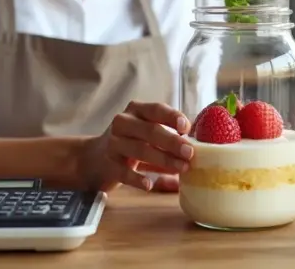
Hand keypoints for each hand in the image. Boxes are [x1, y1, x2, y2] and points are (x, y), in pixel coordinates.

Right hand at [79, 101, 193, 191]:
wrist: (94, 159)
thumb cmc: (131, 142)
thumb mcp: (146, 132)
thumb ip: (168, 135)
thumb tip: (200, 147)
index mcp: (136, 110)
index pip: (156, 109)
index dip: (172, 117)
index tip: (187, 127)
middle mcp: (122, 123)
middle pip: (150, 130)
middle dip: (172, 142)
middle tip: (190, 153)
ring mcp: (113, 143)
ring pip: (140, 150)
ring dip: (163, 160)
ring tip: (181, 168)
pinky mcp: (108, 164)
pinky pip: (124, 172)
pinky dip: (138, 178)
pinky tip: (149, 184)